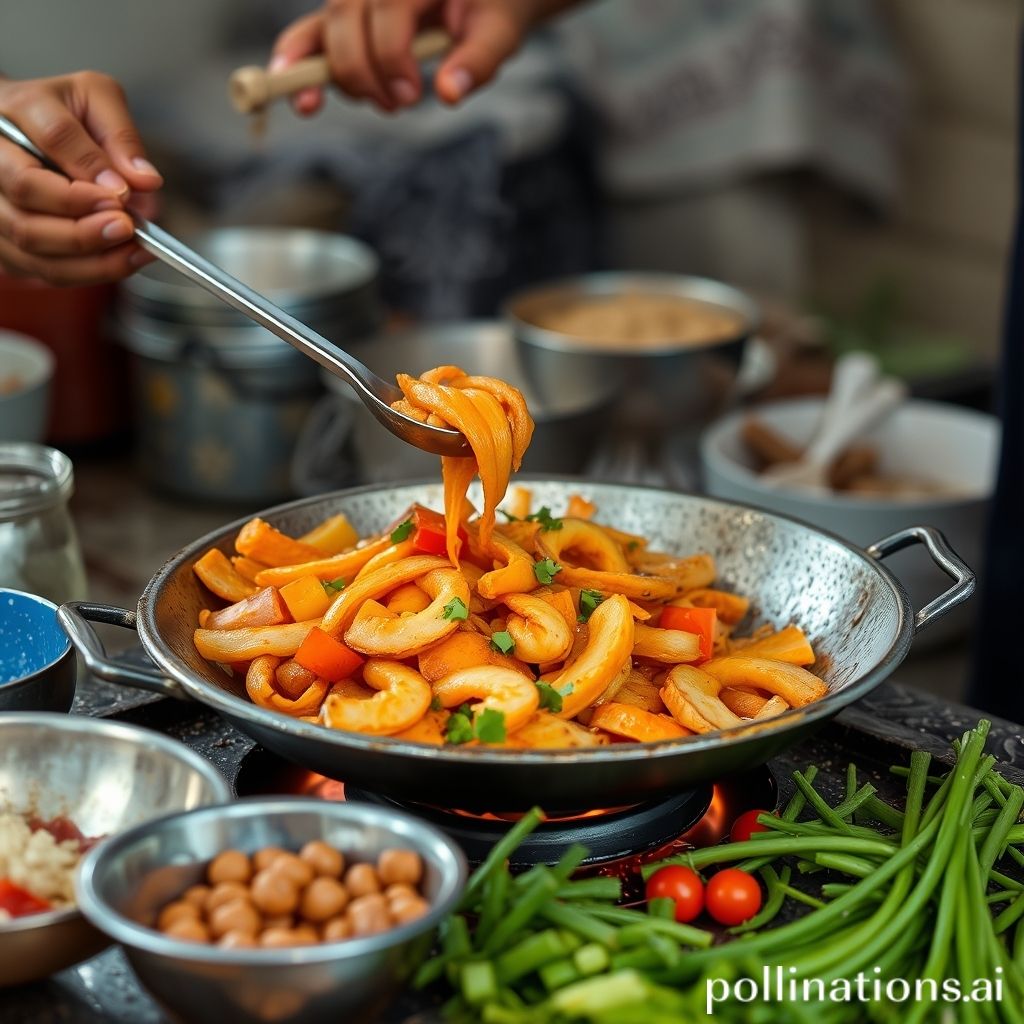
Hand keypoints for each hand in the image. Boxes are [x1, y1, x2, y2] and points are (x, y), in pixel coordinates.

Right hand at [0, 72, 162, 285]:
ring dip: (86, 255)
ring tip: (130, 251)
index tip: (124, 194)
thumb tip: (144, 180)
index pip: (53, 137)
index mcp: (20, 107)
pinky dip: (82, 272)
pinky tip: (116, 263)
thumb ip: (121, 135)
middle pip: (25, 192)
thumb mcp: (97, 100)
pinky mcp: (1, 237)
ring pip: (27, 238)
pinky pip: (36, 267)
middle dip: (82, 218)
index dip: (90, 169)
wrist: (24, 127)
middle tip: (126, 228)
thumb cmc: (62, 112)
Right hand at [271, 0, 556, 113]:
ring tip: (377, 103)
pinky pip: (312, 34)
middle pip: (346, 17)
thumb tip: (449, 94)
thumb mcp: (500, 29)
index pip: (387, 7)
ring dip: (341, 76)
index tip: (412, 97)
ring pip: (325, 27)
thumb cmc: (493, 7)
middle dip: (363, 71)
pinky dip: (299, 63)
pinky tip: (300, 100)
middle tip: (399, 106)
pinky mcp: (345, 15)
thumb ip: (479, 58)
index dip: (390, 57)